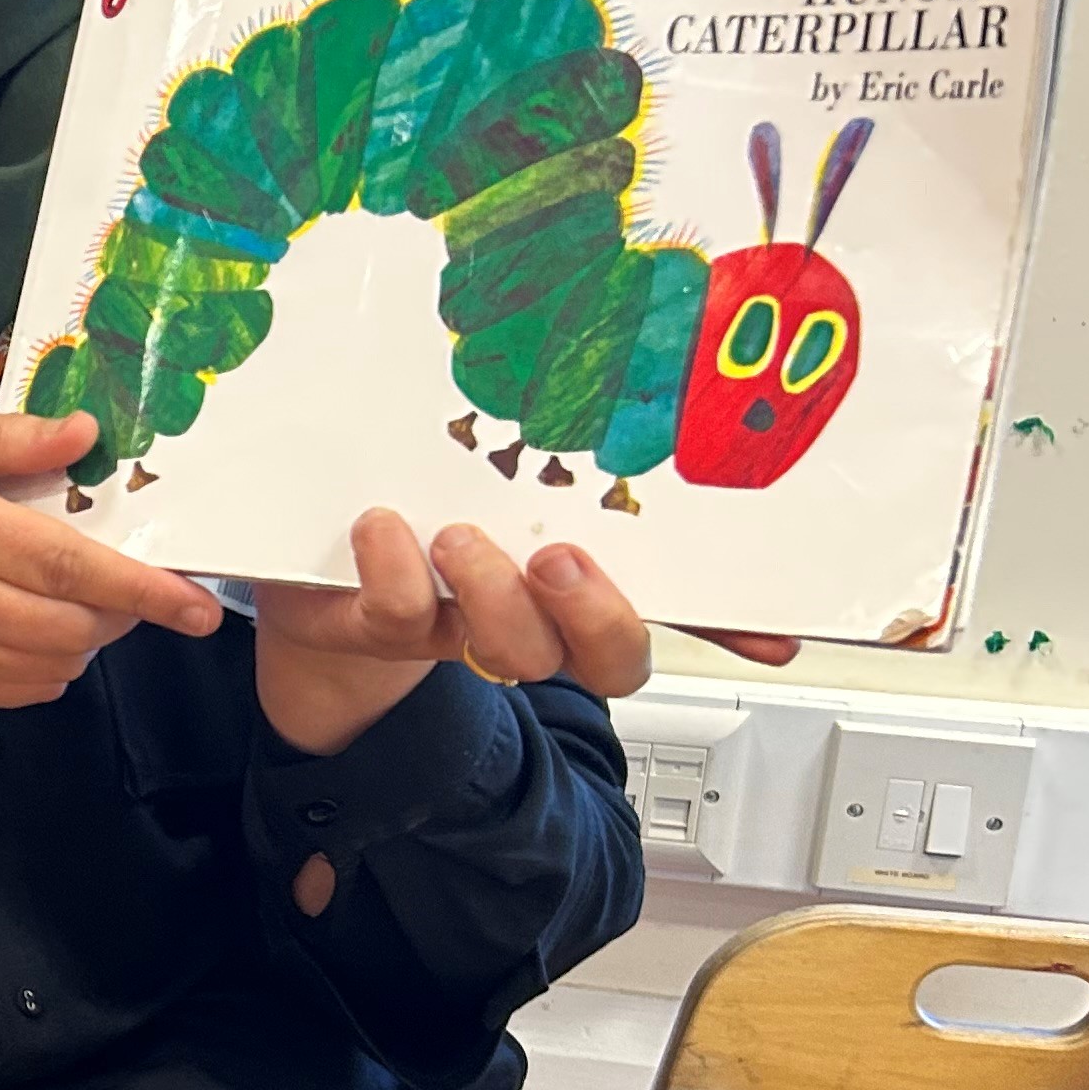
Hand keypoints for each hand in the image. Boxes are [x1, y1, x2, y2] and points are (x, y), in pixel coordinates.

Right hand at [0, 408, 224, 703]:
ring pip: (47, 663)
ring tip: (88, 607)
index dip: (137, 586)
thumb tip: (85, 433)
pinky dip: (53, 671)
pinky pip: (17, 692)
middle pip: (64, 622)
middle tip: (137, 588)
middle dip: (122, 615)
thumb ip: (6, 436)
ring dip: (89, 641)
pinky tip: (46, 636)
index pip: (60, 563)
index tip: (195, 601)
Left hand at [254, 512, 808, 754]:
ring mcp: (458, 631)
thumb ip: (579, 466)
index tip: (778, 634)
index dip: (730, 631)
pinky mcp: (375, 626)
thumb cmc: (423, 524)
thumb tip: (666, 429)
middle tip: (562, 561)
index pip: (677, 614)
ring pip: (510, 649)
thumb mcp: (506, 481)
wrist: (311, 575)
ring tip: (458, 538)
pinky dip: (392, 571)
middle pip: (609, 660)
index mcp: (574, 590)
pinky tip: (383, 527)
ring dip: (494, 595)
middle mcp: (530, 623)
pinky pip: (397, 618)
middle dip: (598, 617)